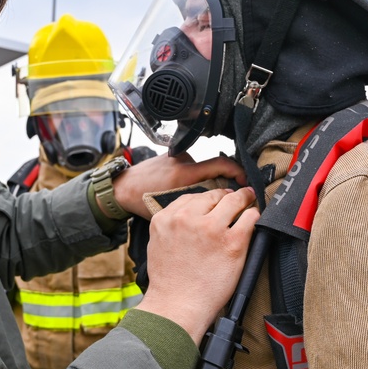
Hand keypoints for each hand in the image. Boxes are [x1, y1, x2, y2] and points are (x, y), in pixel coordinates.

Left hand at [112, 153, 244, 219]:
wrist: (121, 187)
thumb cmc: (141, 202)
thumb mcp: (172, 210)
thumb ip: (196, 208)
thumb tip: (218, 213)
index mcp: (184, 173)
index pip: (221, 164)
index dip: (238, 172)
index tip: (245, 182)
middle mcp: (182, 160)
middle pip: (214, 168)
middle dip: (222, 182)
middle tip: (225, 197)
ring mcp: (177, 155)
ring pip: (201, 169)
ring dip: (204, 181)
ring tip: (197, 197)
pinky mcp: (171, 155)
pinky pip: (190, 166)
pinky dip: (192, 177)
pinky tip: (182, 188)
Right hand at [134, 187, 258, 343]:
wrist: (178, 305)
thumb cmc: (169, 281)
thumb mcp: (157, 243)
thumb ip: (171, 225)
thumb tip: (189, 216)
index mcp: (166, 218)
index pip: (191, 197)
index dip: (207, 198)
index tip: (215, 201)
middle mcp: (187, 219)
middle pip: (213, 196)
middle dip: (225, 196)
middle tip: (236, 197)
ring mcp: (211, 229)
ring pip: (233, 201)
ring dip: (243, 199)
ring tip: (249, 199)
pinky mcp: (233, 242)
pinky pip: (250, 218)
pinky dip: (254, 216)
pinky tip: (254, 218)